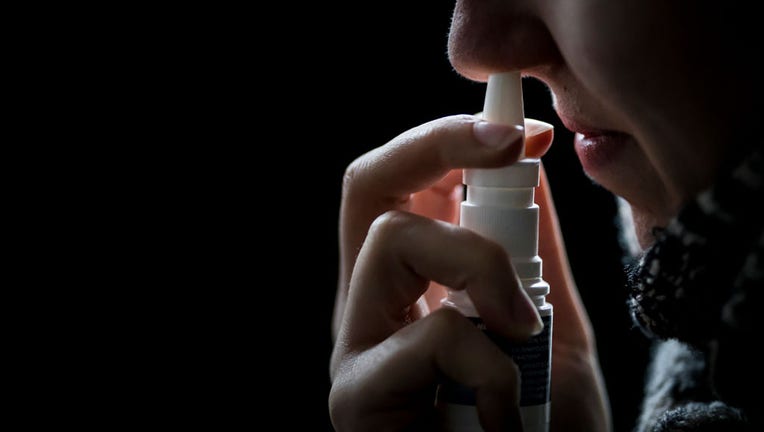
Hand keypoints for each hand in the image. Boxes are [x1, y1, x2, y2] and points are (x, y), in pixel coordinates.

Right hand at [330, 115, 609, 430]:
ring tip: (523, 329)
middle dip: (439, 145)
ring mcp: (355, 349)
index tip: (525, 131)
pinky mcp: (356, 398)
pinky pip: (428, 336)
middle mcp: (369, 306)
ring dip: (482, 267)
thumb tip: (530, 170)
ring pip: (394, 239)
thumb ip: (528, 255)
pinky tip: (510, 413)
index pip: (399, 183)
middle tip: (509, 146)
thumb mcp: (546, 324)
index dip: (450, 138)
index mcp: (409, 283)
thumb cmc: (539, 424)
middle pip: (367, 186)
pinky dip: (492, 366)